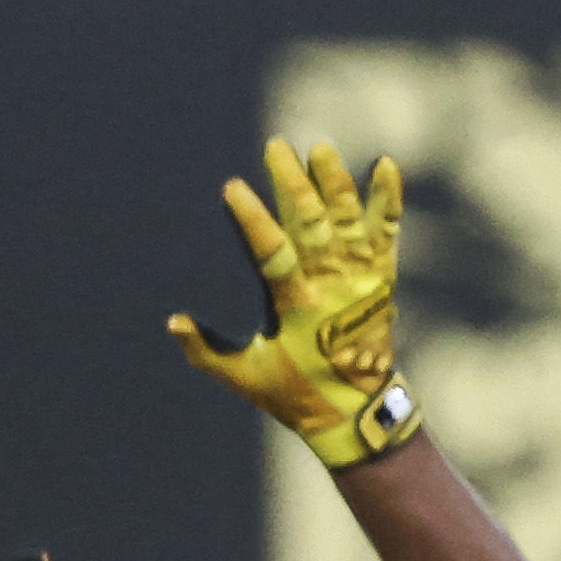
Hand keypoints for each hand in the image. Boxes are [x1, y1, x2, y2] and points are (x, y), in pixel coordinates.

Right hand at [166, 138, 428, 466]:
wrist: (360, 413)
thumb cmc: (297, 395)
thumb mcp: (245, 378)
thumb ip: (205, 351)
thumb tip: (172, 321)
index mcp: (298, 309)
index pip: (273, 255)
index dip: (254, 219)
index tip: (233, 186)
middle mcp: (333, 289)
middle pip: (313, 226)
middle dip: (293, 184)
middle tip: (275, 147)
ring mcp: (361, 282)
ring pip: (348, 223)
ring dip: (335, 183)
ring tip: (320, 149)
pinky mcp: (381, 280)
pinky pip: (388, 234)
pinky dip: (387, 200)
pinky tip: (386, 166)